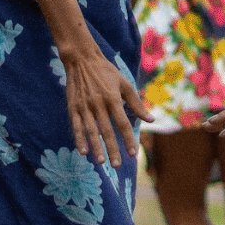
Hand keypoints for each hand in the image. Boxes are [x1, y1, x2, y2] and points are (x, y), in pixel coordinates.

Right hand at [62, 46, 151, 168]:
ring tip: (101, 161)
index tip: (133, 153)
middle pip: (107, 130)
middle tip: (117, 165)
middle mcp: (98, 103)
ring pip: (91, 131)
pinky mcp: (73, 107)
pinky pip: (76, 126)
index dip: (128, 139)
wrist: (81, 59)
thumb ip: (136, 103)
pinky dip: (79, 139)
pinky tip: (83, 151)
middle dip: (113, 149)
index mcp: (113, 98)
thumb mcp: (124, 84)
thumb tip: (150, 120)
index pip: (123, 123)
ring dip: (96, 147)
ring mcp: (84, 106)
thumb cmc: (106, 72)